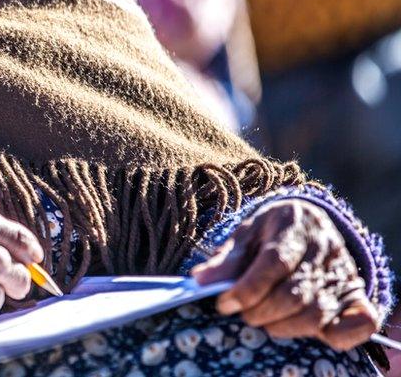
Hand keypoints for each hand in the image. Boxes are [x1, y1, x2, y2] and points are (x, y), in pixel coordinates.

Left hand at [193, 199, 377, 350]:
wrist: (309, 222)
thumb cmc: (270, 232)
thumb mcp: (245, 234)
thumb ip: (226, 259)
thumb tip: (199, 280)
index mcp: (294, 224)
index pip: (274, 262)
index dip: (248, 288)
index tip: (224, 303)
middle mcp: (325, 248)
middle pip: (294, 293)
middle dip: (261, 311)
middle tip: (242, 314)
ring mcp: (345, 273)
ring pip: (316, 313)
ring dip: (284, 327)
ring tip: (263, 321)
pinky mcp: (358, 295)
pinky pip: (359, 323)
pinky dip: (333, 336)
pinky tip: (304, 330)